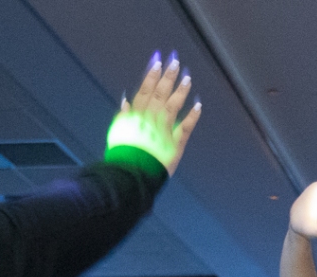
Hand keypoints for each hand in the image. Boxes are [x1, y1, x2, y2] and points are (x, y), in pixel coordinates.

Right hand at [106, 53, 201, 175]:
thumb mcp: (118, 133)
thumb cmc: (123, 156)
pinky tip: (198, 104)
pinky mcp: (175, 144)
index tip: (157, 61)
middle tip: (175, 62)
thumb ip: (124, 117)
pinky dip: (193, 116)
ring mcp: (164, 131)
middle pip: (160, 94)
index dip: (151, 75)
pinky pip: (185, 128)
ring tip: (188, 78)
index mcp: (136, 116)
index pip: (144, 91)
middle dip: (168, 77)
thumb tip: (126, 100)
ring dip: (181, 91)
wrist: (132, 174)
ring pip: (173, 106)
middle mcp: (150, 120)